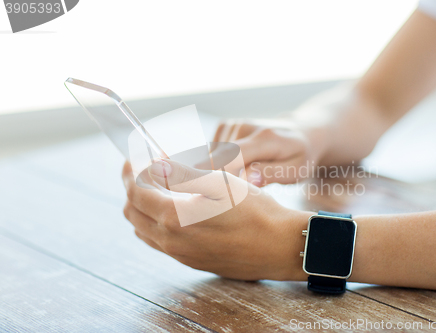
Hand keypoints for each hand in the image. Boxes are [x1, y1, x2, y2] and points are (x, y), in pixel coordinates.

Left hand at [122, 159, 309, 280]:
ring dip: (143, 204)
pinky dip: (155, 221)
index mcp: (173, 217)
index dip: (132, 170)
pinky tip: (174, 208)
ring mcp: (179, 254)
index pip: (135, 191)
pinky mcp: (190, 261)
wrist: (279, 246)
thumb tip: (155, 166)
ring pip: (143, 228)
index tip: (137, 156)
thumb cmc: (255, 211)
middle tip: (148, 167)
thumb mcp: (219, 182)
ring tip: (160, 186)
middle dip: (134, 185)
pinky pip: (159, 241)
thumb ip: (181, 174)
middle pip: (133, 210)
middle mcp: (170, 240)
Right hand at [212, 119, 315, 186]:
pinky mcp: (225, 126)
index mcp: (265, 138)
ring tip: (242, 178)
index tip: (215, 194)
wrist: (301, 132)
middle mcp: (245, 127)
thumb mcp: (295, 171)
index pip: (231, 156)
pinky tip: (236, 167)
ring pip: (212, 158)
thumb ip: (271, 174)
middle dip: (219, 179)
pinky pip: (211, 152)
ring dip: (220, 172)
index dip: (218, 176)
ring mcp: (233, 124)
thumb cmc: (299, 156)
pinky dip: (219, 163)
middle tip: (236, 193)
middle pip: (217, 159)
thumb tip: (247, 179)